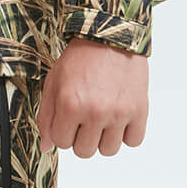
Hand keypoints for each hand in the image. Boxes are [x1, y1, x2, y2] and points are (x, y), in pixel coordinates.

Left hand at [37, 37, 149, 156]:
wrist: (110, 36)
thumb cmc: (80, 58)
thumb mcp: (53, 83)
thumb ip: (46, 117)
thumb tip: (46, 146)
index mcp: (70, 105)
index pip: (62, 143)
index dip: (64, 131)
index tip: (69, 118)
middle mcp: (95, 112)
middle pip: (84, 151)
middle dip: (82, 137)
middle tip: (85, 118)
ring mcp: (119, 113)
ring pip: (108, 150)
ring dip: (104, 138)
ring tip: (103, 119)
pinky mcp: (140, 110)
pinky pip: (133, 141)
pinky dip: (127, 134)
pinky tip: (120, 119)